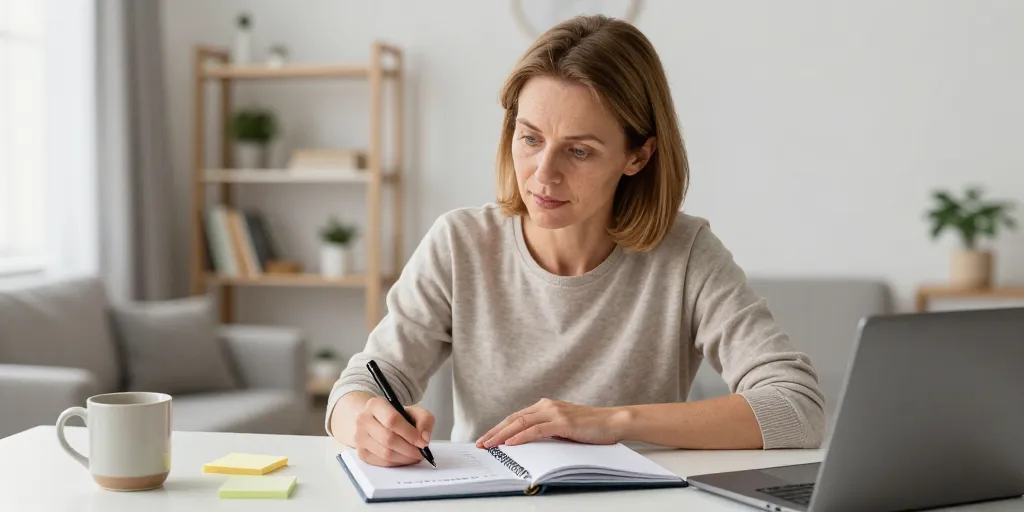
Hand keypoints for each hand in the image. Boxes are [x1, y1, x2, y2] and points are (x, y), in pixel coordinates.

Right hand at [353, 396, 434, 466]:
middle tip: (421, 452)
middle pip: (388, 439)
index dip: (410, 433)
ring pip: (385, 453)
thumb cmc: (396, 417)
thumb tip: (424, 438)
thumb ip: (424, 420)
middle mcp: (363, 420)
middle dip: (409, 449)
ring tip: (415, 456)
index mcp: (376, 405)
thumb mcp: (413, 411)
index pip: (392, 420)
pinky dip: (397, 463)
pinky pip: (382, 462)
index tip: (423, 442)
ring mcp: (359, 437)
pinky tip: (404, 458)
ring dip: (405, 458)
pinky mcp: (361, 452)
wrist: (375, 421)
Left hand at [475, 398, 627, 447]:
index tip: (486, 438)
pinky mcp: (563, 421)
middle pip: (513, 418)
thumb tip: (527, 443)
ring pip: (521, 423)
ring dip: (502, 435)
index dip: (499, 428)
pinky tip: (511, 443)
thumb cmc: (591, 428)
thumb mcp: (564, 428)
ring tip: (490, 444)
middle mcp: (547, 406)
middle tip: (481, 443)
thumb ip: (547, 431)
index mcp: (545, 406)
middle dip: (495, 432)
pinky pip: (537, 430)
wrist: (613, 421)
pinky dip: (522, 436)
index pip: (516, 417)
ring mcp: (554, 412)